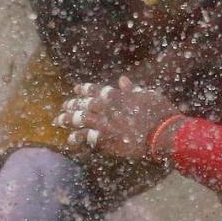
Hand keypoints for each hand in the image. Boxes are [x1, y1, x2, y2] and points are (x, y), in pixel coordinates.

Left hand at [54, 76, 182, 160]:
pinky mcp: (107, 140)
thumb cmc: (159, 111)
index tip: (76, 89)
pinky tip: (71, 139)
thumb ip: (132, 88)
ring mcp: (106, 124)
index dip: (85, 89)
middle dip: (73, 105)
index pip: (96, 90)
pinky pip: (88, 138)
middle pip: (84, 105)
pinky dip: (78, 138)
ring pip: (81, 120)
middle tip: (63, 106)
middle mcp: (108, 108)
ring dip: (69, 119)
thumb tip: (122, 80)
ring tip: (59, 120)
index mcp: (117, 95)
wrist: (162, 133)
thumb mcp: (147, 94)